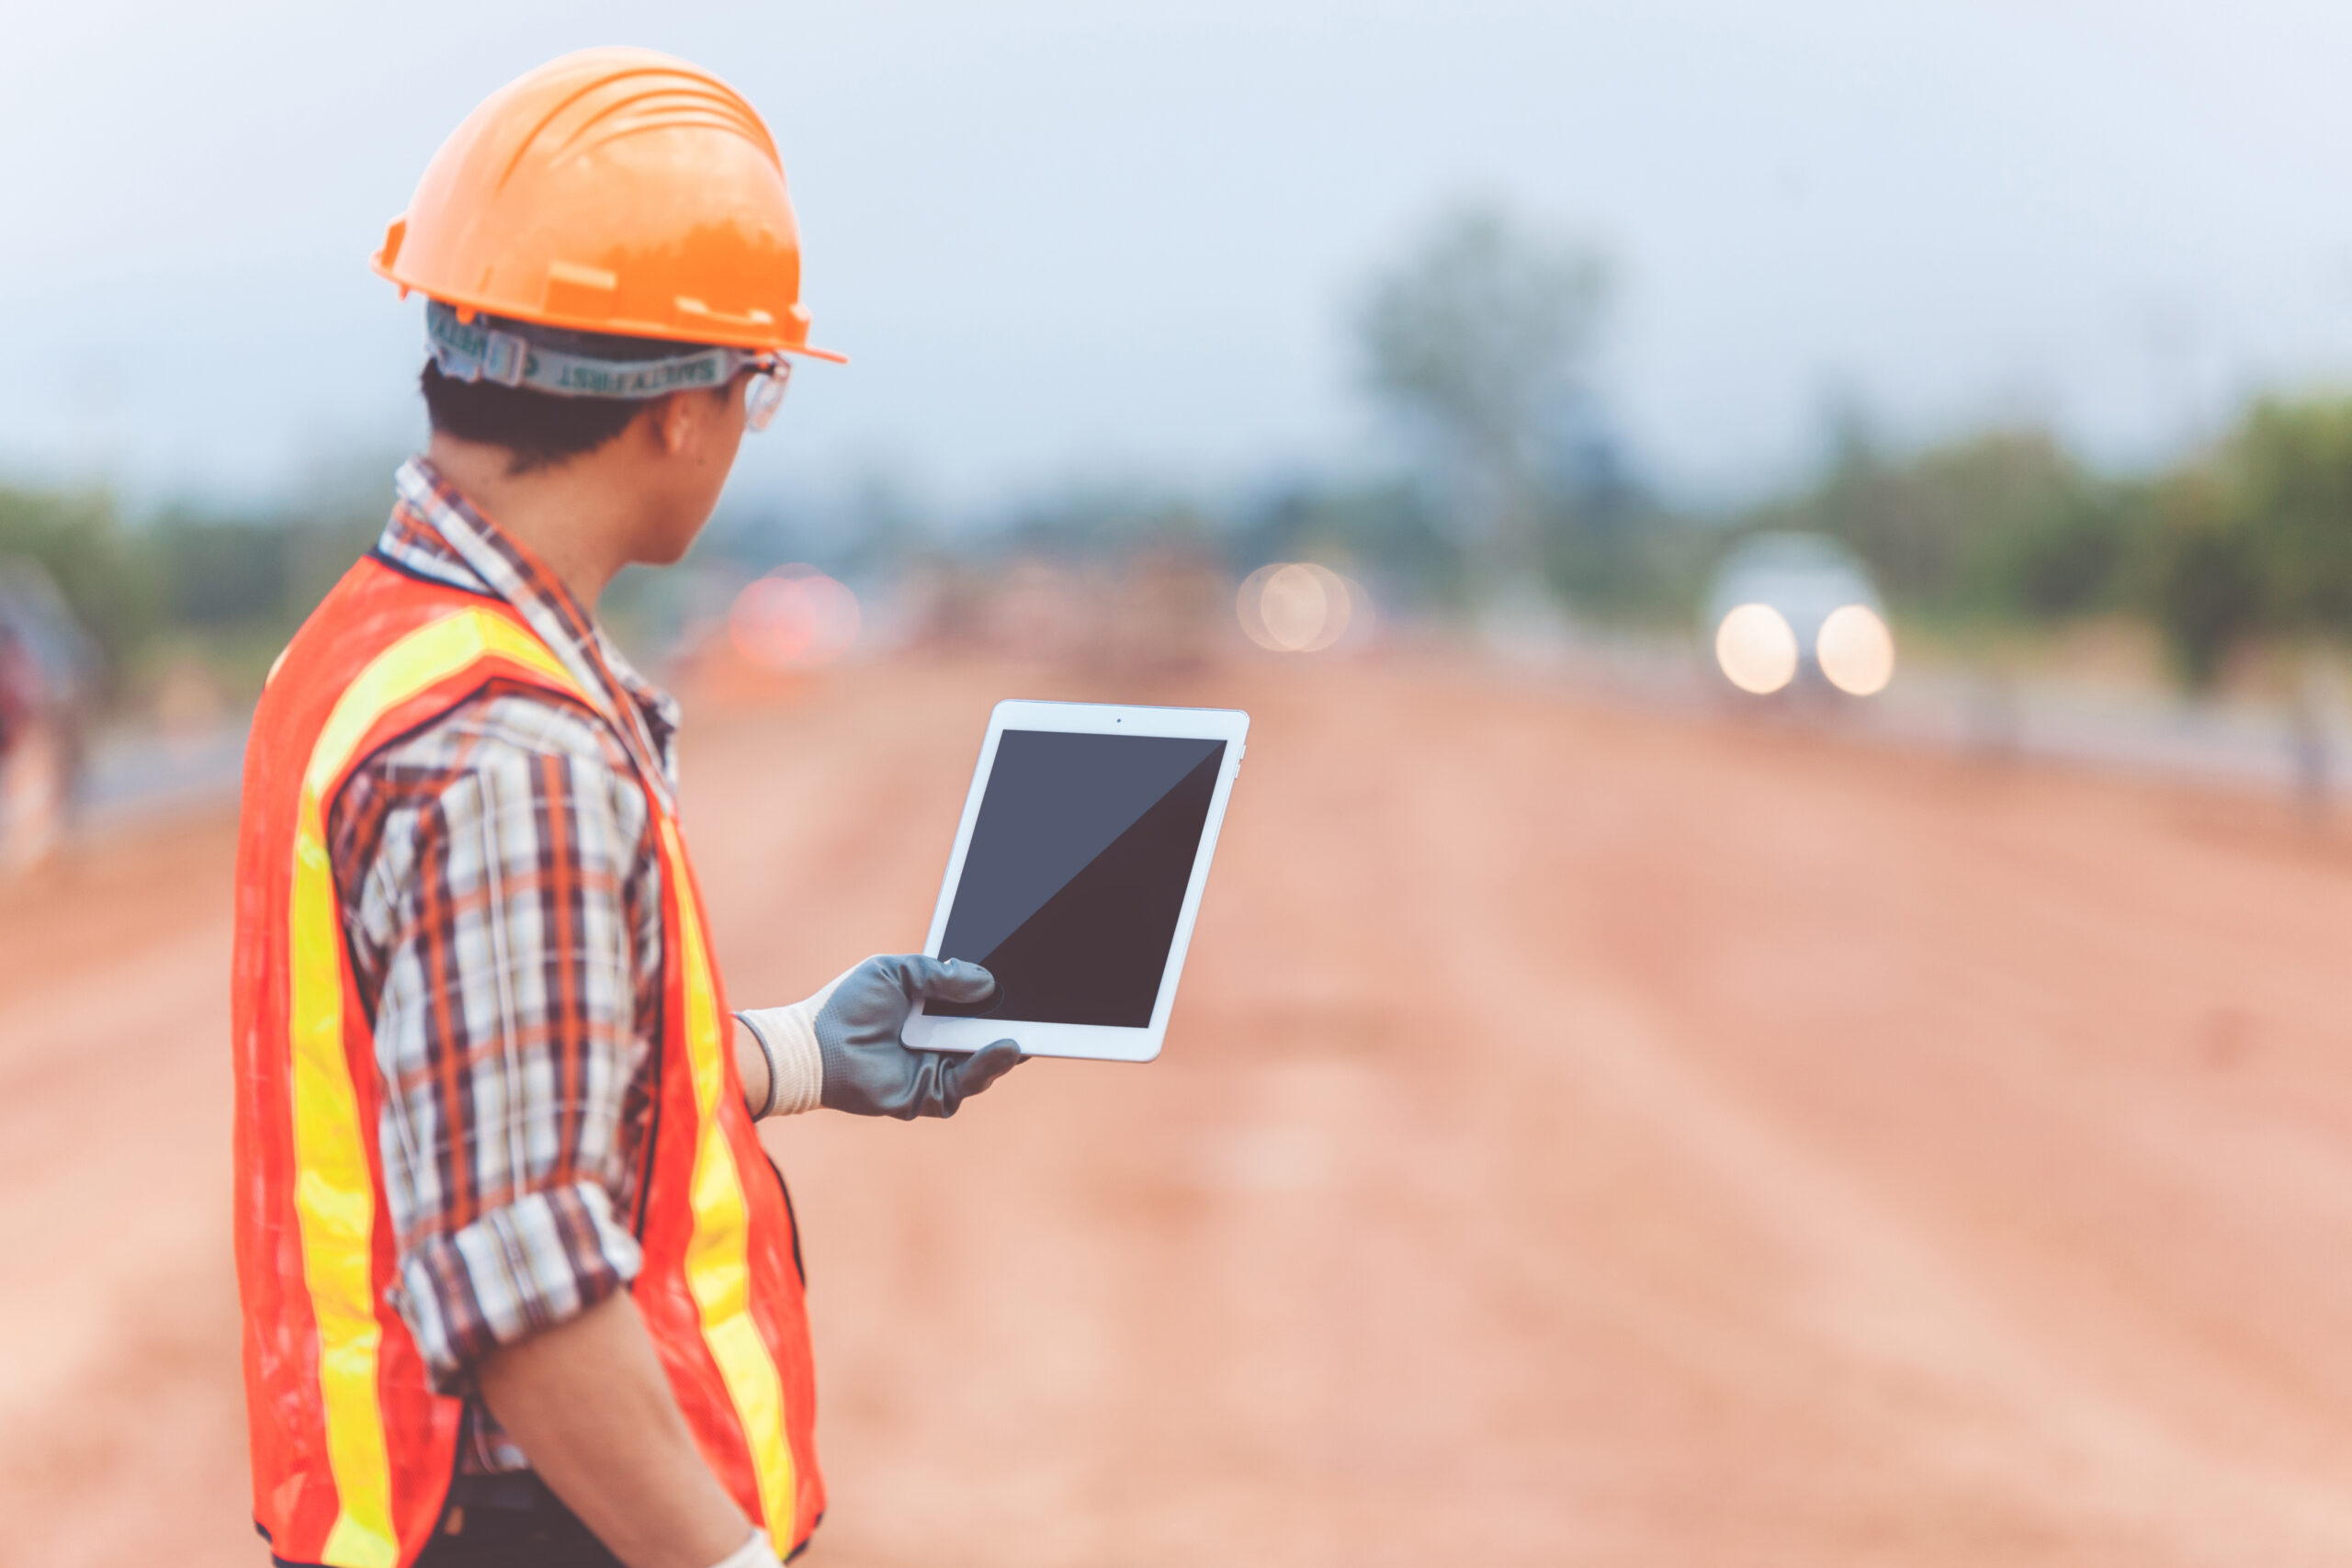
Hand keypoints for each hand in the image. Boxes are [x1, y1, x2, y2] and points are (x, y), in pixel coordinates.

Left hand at [815, 955, 1023, 1118]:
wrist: (814, 1045)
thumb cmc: (848, 1005)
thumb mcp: (898, 972)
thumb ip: (941, 974)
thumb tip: (987, 981)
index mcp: (935, 1012)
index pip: (980, 1006)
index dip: (1005, 1000)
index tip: (1029, 988)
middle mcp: (941, 1042)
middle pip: (990, 1035)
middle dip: (1018, 1025)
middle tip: (1045, 1015)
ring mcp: (937, 1070)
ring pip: (986, 1063)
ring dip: (1006, 1049)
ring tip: (1022, 1035)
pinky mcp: (929, 1095)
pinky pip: (968, 1083)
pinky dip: (988, 1066)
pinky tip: (1002, 1048)